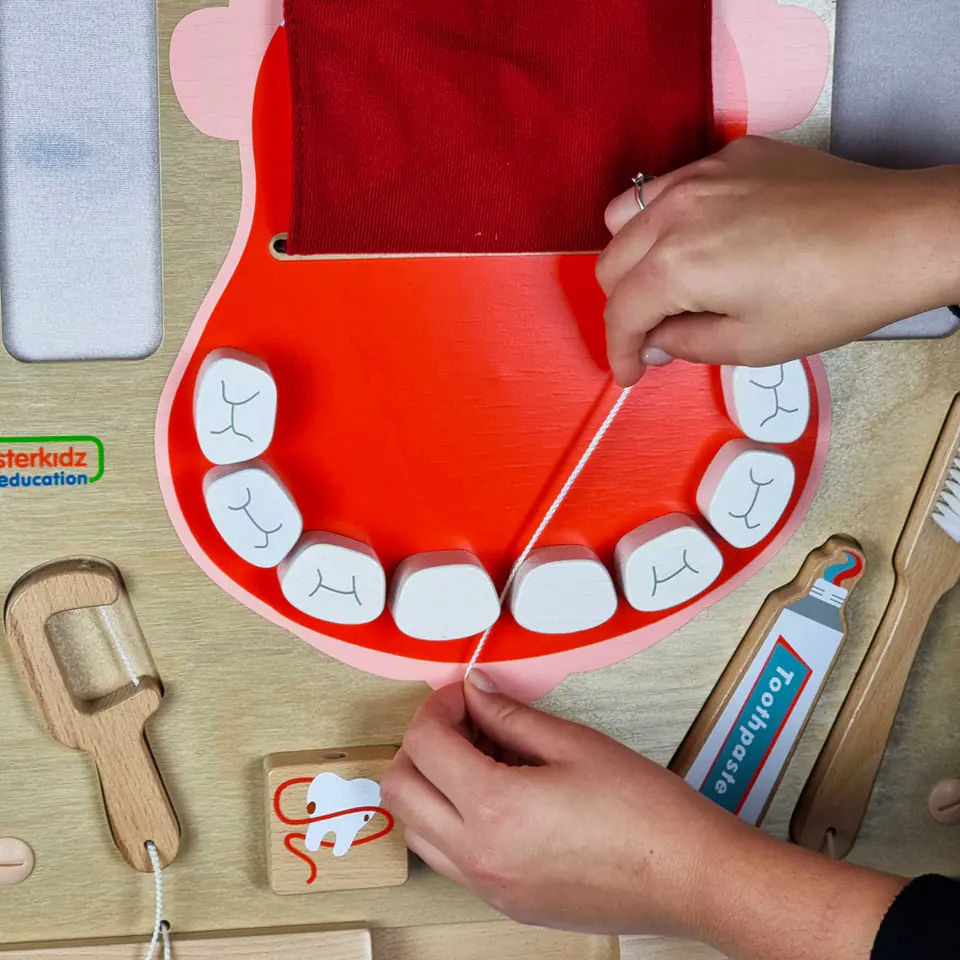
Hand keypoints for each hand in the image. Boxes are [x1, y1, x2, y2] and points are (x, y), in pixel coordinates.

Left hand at [382, 673, 906, 956]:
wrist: (688, 877)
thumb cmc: (644, 810)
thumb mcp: (573, 743)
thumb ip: (510, 716)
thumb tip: (474, 692)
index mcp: (493, 808)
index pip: (425, 745)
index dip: (438, 707)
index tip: (462, 694)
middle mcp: (478, 855)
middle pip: (401, 790)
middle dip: (420, 745)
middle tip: (461, 721)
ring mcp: (488, 886)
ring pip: (417, 829)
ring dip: (431, 785)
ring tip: (480, 757)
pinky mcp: (506, 903)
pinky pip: (449, 858)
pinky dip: (451, 820)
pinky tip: (497, 796)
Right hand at [596, 136, 959, 385]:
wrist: (898, 235)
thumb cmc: (834, 294)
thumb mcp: (750, 344)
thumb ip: (684, 344)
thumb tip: (657, 340)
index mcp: (676, 263)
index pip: (621, 312)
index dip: (621, 351)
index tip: (631, 370)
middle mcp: (676, 210)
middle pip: (611, 262)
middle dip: (624, 307)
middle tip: (654, 334)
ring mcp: (702, 174)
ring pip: (626, 216)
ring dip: (632, 257)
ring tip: (665, 283)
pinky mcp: (731, 156)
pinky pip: (670, 185)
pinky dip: (667, 219)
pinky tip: (703, 242)